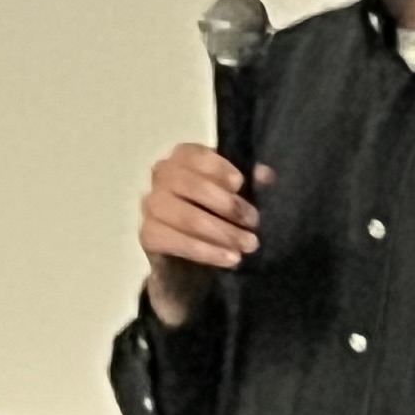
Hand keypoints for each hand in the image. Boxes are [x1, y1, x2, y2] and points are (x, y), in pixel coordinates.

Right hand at [138, 144, 266, 327]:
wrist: (190, 254)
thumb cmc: (216, 211)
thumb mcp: (235, 193)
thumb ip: (251, 181)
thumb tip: (265, 175)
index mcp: (182, 157)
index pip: (195, 155)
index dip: (218, 168)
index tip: (240, 184)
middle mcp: (161, 175)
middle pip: (191, 186)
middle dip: (228, 206)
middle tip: (254, 223)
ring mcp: (151, 205)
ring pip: (186, 217)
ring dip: (222, 233)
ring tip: (248, 245)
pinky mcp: (148, 234)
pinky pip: (176, 242)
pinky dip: (207, 252)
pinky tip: (229, 259)